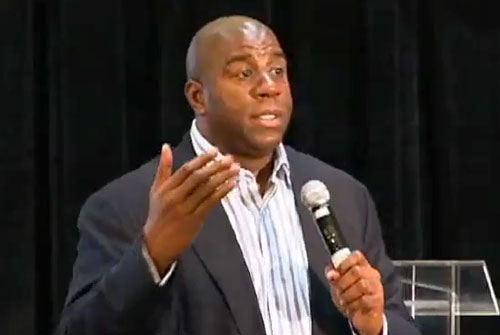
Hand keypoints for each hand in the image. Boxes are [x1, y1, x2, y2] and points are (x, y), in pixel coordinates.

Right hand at [143, 144, 239, 274]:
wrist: (157, 243)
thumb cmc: (158, 214)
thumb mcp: (156, 190)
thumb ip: (163, 168)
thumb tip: (166, 146)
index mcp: (166, 188)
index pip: (186, 169)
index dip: (201, 159)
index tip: (215, 151)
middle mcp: (175, 197)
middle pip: (198, 178)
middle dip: (216, 166)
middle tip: (230, 158)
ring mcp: (185, 209)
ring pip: (207, 189)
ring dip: (223, 177)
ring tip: (235, 169)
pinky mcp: (195, 220)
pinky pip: (211, 203)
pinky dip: (222, 192)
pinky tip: (232, 185)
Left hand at [325, 251, 383, 334]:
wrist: (362, 317)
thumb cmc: (350, 296)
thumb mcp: (338, 283)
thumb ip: (333, 276)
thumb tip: (331, 274)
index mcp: (362, 266)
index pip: (357, 255)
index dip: (345, 263)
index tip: (337, 273)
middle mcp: (371, 274)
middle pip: (357, 271)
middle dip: (343, 282)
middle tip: (339, 290)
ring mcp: (376, 287)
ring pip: (361, 285)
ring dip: (348, 294)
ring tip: (344, 300)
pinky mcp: (378, 300)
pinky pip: (364, 300)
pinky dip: (353, 305)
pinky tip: (351, 307)